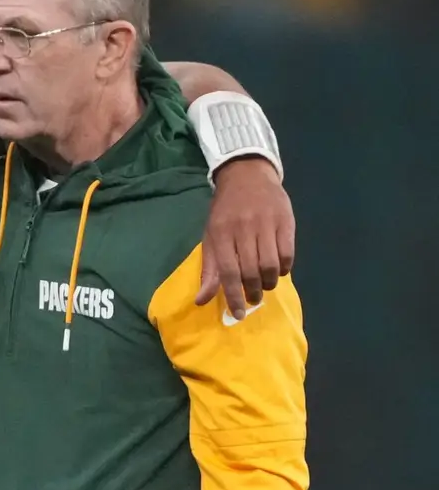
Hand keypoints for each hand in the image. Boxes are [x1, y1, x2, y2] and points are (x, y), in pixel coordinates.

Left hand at [197, 158, 294, 319]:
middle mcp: (243, 229)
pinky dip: (285, 267)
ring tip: (266, 285)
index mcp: (221, 234)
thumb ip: (209, 269)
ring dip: (270, 282)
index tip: (238, 314)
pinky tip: (280, 269)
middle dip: (253, 291)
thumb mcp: (211, 237)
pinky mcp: (285, 219)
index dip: (233, 296)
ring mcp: (266, 223)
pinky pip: (288, 252)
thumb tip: (201, 300)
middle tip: (253, 299)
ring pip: (271, 264)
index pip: (227, 272)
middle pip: (251, 271)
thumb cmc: (225, 211)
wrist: (247, 174)